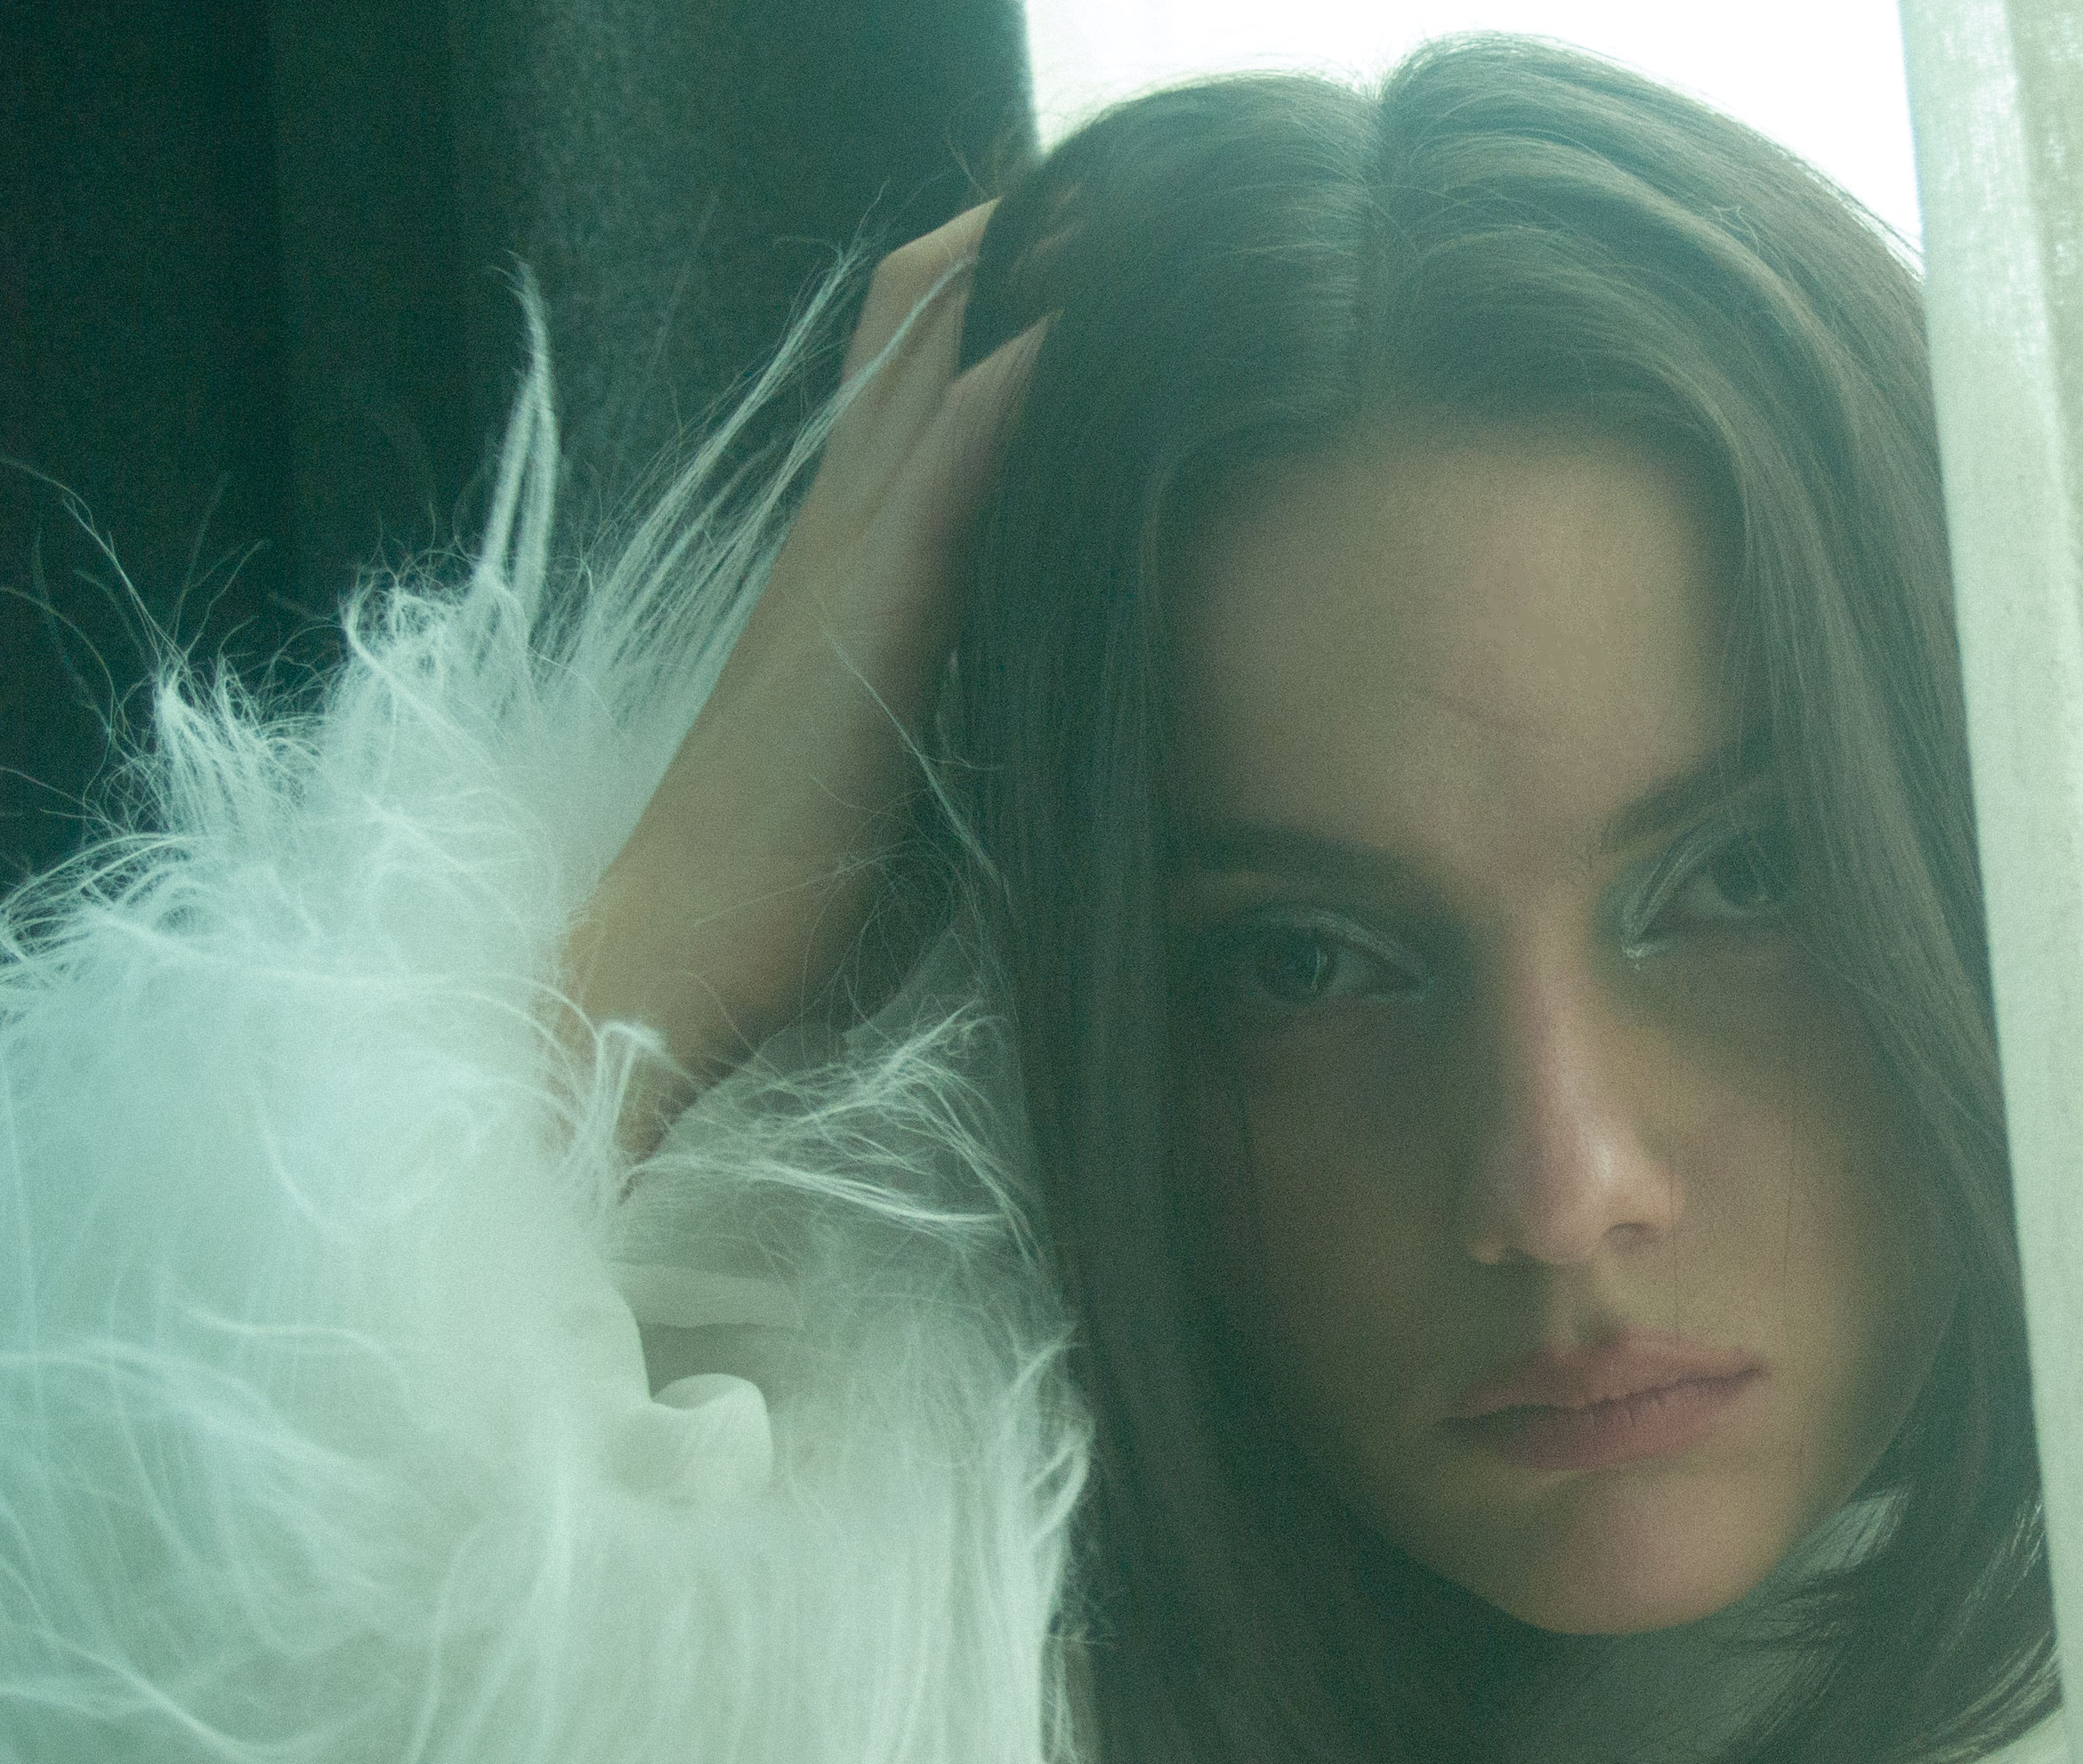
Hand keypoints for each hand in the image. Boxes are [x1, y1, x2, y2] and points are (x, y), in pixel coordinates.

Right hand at [563, 200, 1042, 1153]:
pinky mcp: (859, 630)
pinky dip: (1003, 395)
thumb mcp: (883, 740)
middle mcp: (836, 539)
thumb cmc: (787, 884)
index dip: (983, 295)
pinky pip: (937, 479)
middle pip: (916, 335)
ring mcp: (840, 574)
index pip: (905, 378)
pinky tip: (1068, 338)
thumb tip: (1027, 658)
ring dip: (1016, 284)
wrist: (679, 967)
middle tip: (1121, 195)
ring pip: (924, 374)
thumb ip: (936, 672)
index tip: (1086, 250)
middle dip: (1015, 252)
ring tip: (1114, 213)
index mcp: (846, 563)